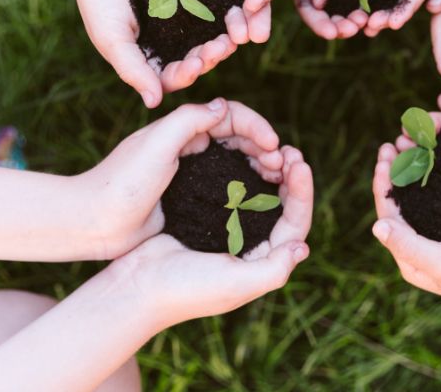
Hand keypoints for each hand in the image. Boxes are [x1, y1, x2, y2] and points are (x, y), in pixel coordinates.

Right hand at [69, 0, 281, 103]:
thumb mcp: (112, 37)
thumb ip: (133, 69)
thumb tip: (154, 104)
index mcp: (148, 60)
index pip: (172, 79)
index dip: (186, 75)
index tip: (197, 66)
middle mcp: (169, 44)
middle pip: (195, 60)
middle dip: (209, 57)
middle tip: (223, 48)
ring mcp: (182, 22)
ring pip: (207, 38)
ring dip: (220, 41)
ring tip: (232, 36)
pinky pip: (212, 11)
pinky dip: (224, 15)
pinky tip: (235, 11)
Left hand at [77, 98, 303, 260]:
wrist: (93, 222)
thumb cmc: (122, 182)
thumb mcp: (156, 144)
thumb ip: (189, 120)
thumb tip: (224, 106)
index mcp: (182, 126)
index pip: (230, 116)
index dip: (256, 127)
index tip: (274, 146)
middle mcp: (189, 144)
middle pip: (239, 137)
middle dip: (264, 146)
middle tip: (283, 166)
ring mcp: (191, 170)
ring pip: (237, 160)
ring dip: (261, 166)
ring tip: (279, 180)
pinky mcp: (191, 195)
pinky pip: (228, 185)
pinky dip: (249, 187)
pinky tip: (262, 198)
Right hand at [106, 137, 312, 326]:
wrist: (136, 285)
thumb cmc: (186, 290)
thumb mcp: (234, 284)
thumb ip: (272, 271)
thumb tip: (303, 248)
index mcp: (263, 262)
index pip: (295, 224)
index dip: (303, 193)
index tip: (300, 163)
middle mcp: (253, 246)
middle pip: (284, 206)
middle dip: (292, 177)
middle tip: (291, 151)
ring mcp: (232, 230)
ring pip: (264, 195)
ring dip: (272, 171)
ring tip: (275, 149)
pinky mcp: (212, 216)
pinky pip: (238, 189)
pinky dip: (246, 172)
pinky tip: (247, 155)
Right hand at [289, 0, 371, 39]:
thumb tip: (319, 5)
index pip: (308, 10)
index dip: (319, 24)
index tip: (332, 33)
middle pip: (330, 16)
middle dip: (340, 27)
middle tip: (353, 29)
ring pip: (350, 10)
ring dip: (357, 21)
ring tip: (367, 23)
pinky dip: (373, 7)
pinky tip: (380, 12)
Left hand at [371, 94, 440, 310]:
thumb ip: (409, 246)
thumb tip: (377, 225)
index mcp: (410, 257)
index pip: (388, 216)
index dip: (382, 187)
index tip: (383, 160)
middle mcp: (420, 244)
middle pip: (399, 202)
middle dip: (392, 173)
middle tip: (391, 145)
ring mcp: (440, 231)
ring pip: (417, 194)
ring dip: (410, 169)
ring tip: (407, 144)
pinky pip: (440, 192)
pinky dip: (434, 172)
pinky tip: (434, 154)